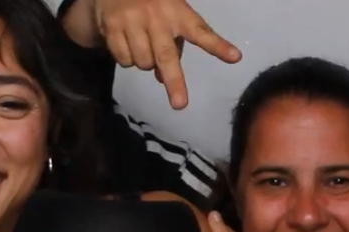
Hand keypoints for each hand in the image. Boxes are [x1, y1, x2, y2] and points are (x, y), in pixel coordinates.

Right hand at [95, 0, 240, 107]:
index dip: (218, 45)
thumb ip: (172, 49)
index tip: (235, 57)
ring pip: (144, 63)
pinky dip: (126, 59)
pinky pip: (124, 60)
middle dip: (175, 82)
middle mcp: (156, 15)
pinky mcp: (113, 26)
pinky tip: (125, 41)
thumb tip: (163, 80)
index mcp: (177, 11)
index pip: (201, 32)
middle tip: (180, 104)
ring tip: (142, 44)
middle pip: (167, 56)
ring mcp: (133, 20)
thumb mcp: (167, 21)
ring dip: (145, 63)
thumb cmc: (152, 7)